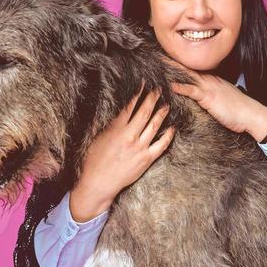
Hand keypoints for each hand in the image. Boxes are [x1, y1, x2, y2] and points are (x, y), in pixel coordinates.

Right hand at [69, 83, 174, 220]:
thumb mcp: (97, 138)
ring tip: (166, 104)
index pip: (130, 105)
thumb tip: (116, 111)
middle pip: (145, 111)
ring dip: (162, 113)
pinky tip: (172, 128)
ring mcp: (140, 147)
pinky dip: (168, 135)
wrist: (99, 183)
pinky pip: (162, 145)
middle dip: (153, 98)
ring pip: (155, 125)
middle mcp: (129, 135)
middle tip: (159, 89)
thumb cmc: (94, 160)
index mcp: (116, 128)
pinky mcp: (146, 159)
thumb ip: (109, 124)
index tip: (143, 84)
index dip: (138, 92)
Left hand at [163, 55, 266, 141]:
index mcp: (210, 79)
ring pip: (186, 74)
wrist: (252, 115)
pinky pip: (193, 90)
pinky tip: (170, 85)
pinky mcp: (209, 97)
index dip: (175, 63)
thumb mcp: (221, 100)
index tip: (162, 57)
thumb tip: (199, 96)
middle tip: (153, 52)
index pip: (189, 69)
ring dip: (170, 69)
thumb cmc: (238, 110)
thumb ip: (209, 96)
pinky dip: (181, 87)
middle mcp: (208, 79)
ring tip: (155, 63)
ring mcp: (208, 87)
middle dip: (169, 60)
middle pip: (185, 67)